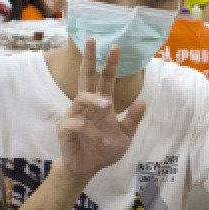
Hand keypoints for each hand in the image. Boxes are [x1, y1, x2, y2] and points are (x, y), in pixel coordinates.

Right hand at [56, 39, 145, 178]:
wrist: (87, 169)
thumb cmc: (104, 150)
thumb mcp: (124, 136)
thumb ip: (132, 120)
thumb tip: (143, 101)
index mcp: (101, 104)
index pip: (105, 80)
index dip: (110, 64)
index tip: (115, 47)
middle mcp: (86, 105)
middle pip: (85, 77)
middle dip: (88, 59)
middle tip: (92, 40)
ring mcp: (73, 114)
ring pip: (81, 98)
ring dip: (95, 101)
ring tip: (108, 106)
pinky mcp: (65, 128)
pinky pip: (77, 123)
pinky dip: (91, 132)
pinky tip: (100, 141)